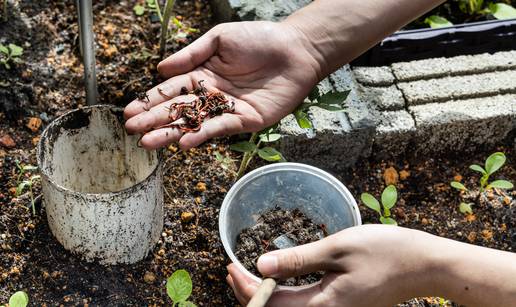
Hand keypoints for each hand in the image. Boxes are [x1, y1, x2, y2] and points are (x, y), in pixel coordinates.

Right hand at [123, 21, 321, 149]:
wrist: (296, 50)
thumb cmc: (259, 39)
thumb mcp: (220, 39)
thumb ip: (191, 54)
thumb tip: (160, 69)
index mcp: (202, 74)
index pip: (170, 90)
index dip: (150, 101)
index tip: (130, 112)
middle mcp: (211, 94)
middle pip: (178, 110)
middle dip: (155, 120)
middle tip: (132, 131)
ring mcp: (227, 109)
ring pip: (194, 123)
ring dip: (171, 133)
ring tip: (148, 142)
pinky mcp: (245, 120)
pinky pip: (220, 128)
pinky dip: (202, 135)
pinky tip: (184, 141)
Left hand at [227, 225, 439, 306]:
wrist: (424, 265)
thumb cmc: (386, 252)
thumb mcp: (338, 249)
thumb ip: (298, 260)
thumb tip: (261, 265)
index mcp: (324, 306)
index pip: (271, 305)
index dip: (246, 289)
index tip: (229, 268)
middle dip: (250, 293)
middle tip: (231, 270)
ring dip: (265, 294)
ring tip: (247, 274)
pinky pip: (304, 305)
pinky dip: (284, 293)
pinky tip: (279, 278)